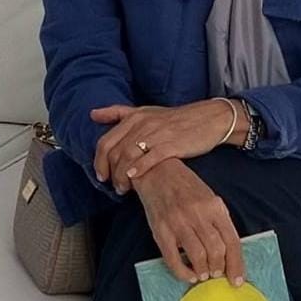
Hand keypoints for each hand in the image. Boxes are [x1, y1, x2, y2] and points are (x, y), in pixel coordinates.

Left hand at [90, 99, 247, 193]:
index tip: (101, 176)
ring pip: (128, 158)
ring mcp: (157, 134)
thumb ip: (118, 113)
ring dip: (122, 177)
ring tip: (124, 189)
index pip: (106, 142)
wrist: (208, 119)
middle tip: (114, 187)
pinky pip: (149, 159)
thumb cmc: (175, 119)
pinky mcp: (172, 145)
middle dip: (110, 173)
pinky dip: (139, 170)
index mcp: (134, 117)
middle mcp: (142, 124)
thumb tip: (92, 114)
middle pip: (114, 153)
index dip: (99, 162)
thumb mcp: (145, 111)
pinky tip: (135, 180)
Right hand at [132, 157, 245, 286]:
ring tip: (203, 274)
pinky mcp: (161, 230)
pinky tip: (188, 275)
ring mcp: (178, 222)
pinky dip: (183, 272)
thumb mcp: (209, 197)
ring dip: (203, 271)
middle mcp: (198, 214)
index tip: (237, 280)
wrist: (158, 172)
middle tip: (216, 273)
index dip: (236, 264)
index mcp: (214, 206)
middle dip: (218, 268)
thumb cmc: (186, 186)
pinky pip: (173, 259)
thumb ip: (218, 221)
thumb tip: (227, 251)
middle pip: (216, 250)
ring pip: (198, 256)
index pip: (232, 241)